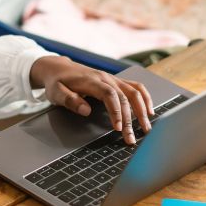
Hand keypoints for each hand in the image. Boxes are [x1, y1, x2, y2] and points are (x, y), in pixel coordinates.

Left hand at [29, 56, 153, 144]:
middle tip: (131, 138)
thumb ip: (70, 100)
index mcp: (91, 81)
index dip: (116, 111)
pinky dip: (145, 98)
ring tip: (146, 128)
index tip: (117, 128)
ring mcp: (112, 79)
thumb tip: (86, 110)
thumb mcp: (56, 92)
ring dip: (142, 110)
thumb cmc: (57, 82)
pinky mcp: (116, 81)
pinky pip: (135, 87)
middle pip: (124, 97)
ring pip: (134, 92)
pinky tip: (149, 111)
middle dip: (130, 119)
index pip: (109, 95)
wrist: (58, 67)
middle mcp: (105, 78)